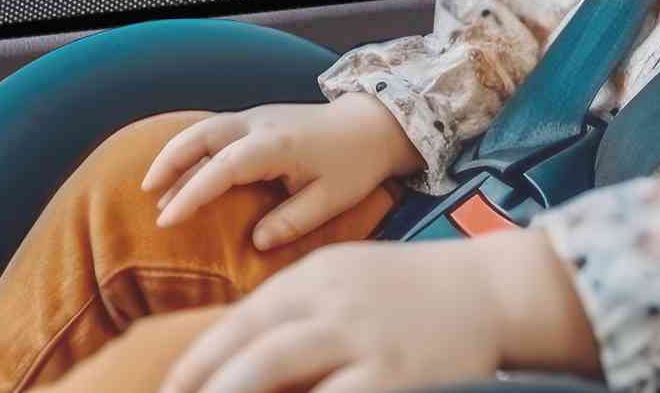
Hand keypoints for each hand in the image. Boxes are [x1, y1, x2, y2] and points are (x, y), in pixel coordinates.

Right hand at [142, 100, 408, 250]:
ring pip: (203, 129)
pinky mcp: (256, 120)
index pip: (223, 167)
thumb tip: (257, 241)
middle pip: (202, 136)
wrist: (371, 125)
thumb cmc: (354, 163)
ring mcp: (255, 118)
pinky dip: (190, 148)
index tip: (167, 219)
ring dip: (175, 154)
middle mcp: (259, 125)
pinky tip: (179, 171)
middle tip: (146, 196)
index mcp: (276, 145)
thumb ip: (293, 220)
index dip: (192, 192)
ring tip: (151, 187)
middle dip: (169, 163)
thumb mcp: (331, 199)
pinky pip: (214, 131)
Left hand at [153, 239, 503, 392]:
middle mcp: (332, 305)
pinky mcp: (395, 377)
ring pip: (276, 373)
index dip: (198, 363)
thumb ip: (296, 310)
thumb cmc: (408, 292)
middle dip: (204, 390)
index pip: (240, 324)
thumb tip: (237, 352)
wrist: (490, 290)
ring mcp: (364, 341)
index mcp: (314, 278)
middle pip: (250, 353)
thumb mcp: (345, 280)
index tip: (169, 391)